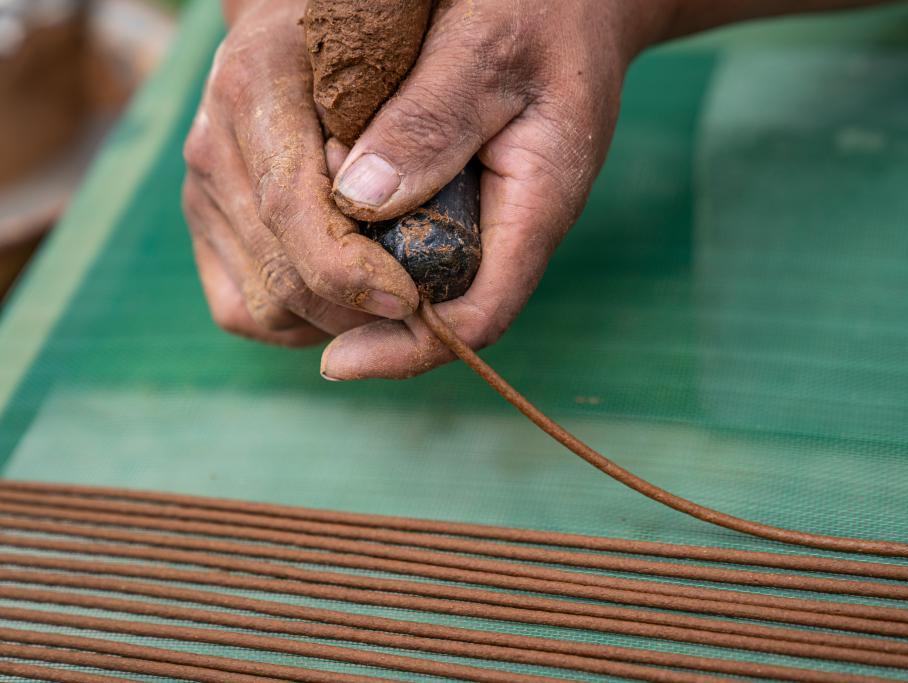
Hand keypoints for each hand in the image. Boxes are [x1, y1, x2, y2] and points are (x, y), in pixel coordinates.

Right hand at [183, 0, 419, 347]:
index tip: (411, 299)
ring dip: (335, 321)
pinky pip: (241, 309)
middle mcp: (214, 144)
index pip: (291, 208)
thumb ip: (408, 120)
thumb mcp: (414, 50)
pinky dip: (300, 323)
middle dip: (356, 310)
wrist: (311, 27)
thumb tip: (375, 205)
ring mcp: (202, 190)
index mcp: (256, 88)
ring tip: (392, 302)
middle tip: (423, 316)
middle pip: (280, 272)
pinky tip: (349, 301)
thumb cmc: (381, 37)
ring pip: (264, 304)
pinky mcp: (206, 225)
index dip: (352, 271)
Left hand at [318, 0, 668, 378]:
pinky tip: (316, 211)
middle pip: (439, 312)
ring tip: (298, 243)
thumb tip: (358, 197)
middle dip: (367, 313)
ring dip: (356, 279)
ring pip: (417, 284)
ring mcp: (488, 216)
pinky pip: (406, 243)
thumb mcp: (490, 47)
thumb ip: (432, 119)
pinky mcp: (461, 197)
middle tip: (297, 276)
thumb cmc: (544, 9)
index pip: (480, 313)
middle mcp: (512, 227)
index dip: (408, 349)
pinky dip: (357, 238)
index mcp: (537, 205)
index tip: (337, 362)